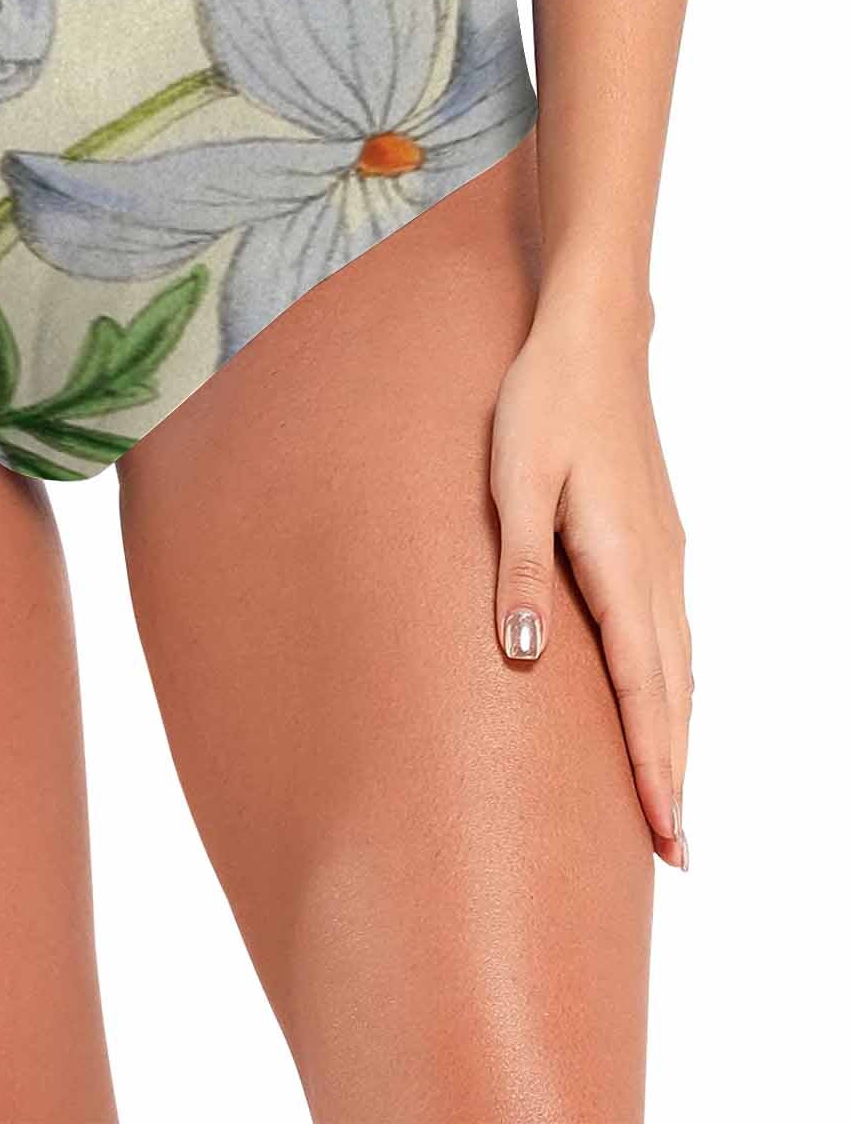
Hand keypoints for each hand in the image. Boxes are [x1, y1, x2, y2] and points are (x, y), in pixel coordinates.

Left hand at [490, 294, 690, 868]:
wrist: (593, 339)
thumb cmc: (543, 406)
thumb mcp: (513, 482)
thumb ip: (519, 570)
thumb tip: (524, 657)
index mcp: (622, 563)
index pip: (644, 691)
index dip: (653, 767)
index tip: (667, 836)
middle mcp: (657, 570)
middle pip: (673, 693)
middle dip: (672, 772)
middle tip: (677, 852)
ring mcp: (664, 554)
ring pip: (679, 666)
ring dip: (675, 733)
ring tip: (668, 794)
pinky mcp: (656, 538)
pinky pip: (672, 633)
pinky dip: (673, 684)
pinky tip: (662, 698)